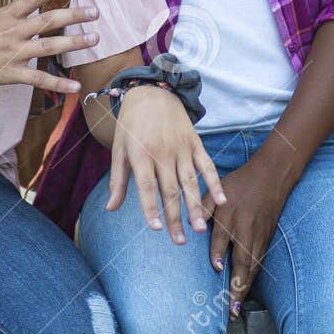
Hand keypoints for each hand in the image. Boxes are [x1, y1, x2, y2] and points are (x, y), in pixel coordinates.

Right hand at [0, 0, 98, 92]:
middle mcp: (13, 31)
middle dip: (75, 15)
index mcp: (5, 15)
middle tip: (95, 11)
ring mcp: (14, 53)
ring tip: (95, 38)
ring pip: (50, 46)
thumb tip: (19, 14)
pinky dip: (59, 84)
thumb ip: (5, 18)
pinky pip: (40, 79)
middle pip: (50, 20)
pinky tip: (76, 86)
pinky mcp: (11, 73)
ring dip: (75, 42)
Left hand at [106, 85, 224, 245]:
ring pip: (190, 181)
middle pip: (171, 190)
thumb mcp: (119, 149)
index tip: (157, 229)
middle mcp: (162, 152)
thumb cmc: (131, 124)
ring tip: (201, 228)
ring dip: (196, 206)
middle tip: (181, 241)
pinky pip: (207, 165)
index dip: (152, 208)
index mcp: (141, 154)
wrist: (153, 91)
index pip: (147, 186)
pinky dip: (215, 182)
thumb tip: (111, 209)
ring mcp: (181, 147)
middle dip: (176, 217)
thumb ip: (118, 180)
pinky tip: (222, 200)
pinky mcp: (195, 142)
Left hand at [207, 154, 294, 317]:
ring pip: (252, 265)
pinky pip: (259, 262)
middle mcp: (245, 228)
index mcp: (230, 214)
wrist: (272, 176)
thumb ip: (203, 207)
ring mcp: (258, 235)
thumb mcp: (218, 188)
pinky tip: (245, 292)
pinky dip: (252, 279)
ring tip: (236, 308)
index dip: (219, 252)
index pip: (222, 236)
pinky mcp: (266, 239)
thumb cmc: (240, 183)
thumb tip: (191, 226)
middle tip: (230, 306)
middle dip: (236, 284)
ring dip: (244, 288)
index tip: (217, 267)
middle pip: (242, 259)